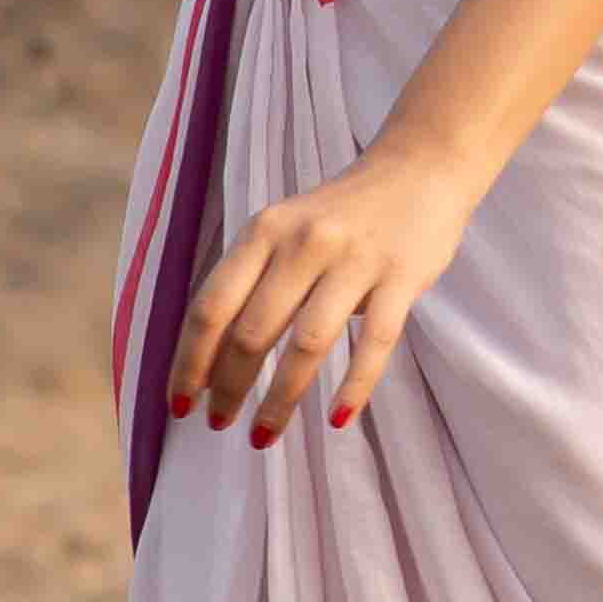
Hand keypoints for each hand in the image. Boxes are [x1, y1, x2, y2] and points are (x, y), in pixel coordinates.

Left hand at [166, 139, 478, 446]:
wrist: (421, 166)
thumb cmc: (344, 212)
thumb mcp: (286, 228)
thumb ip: (254, 277)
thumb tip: (213, 355)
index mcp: (264, 230)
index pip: (211, 306)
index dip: (189, 361)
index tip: (180, 402)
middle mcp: (304, 243)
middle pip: (251, 330)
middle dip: (228, 388)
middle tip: (218, 424)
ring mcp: (355, 260)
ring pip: (307, 344)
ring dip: (280, 399)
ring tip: (263, 435)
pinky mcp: (402, 277)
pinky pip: (375, 343)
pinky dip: (354, 386)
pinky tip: (337, 419)